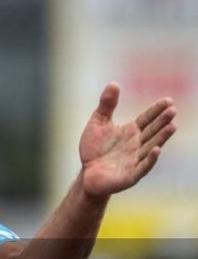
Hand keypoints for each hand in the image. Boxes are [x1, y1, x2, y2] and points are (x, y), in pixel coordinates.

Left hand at [79, 82, 176, 197]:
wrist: (87, 173)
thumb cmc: (94, 148)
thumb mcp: (98, 123)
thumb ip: (106, 105)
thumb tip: (114, 83)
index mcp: (131, 132)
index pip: (146, 119)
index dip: (156, 110)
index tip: (168, 100)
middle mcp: (136, 145)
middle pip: (151, 131)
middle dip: (162, 121)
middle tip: (172, 110)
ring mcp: (135, 160)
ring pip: (150, 147)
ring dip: (161, 137)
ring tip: (172, 126)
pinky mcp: (130, 175)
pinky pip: (142, 166)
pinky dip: (150, 159)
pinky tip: (156, 149)